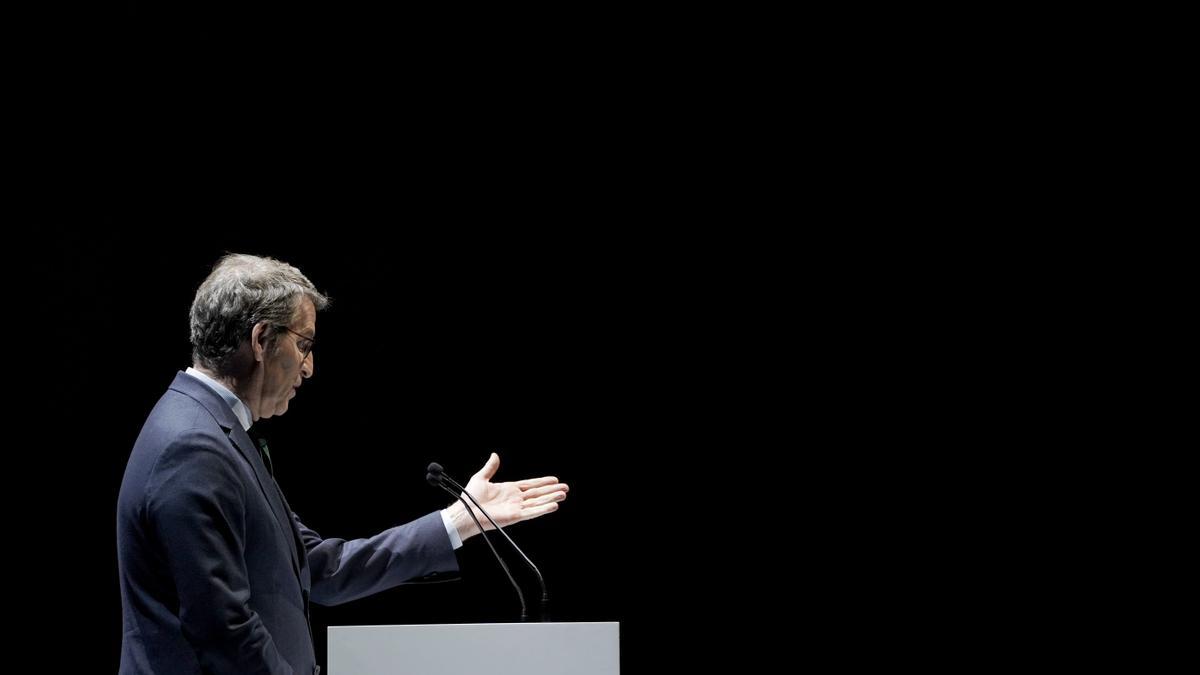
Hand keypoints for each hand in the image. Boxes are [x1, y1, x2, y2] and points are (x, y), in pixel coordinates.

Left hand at [450, 453, 568, 539]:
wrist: (465, 513)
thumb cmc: (471, 498)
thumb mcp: (481, 478)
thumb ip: (490, 467)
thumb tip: (495, 455)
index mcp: (509, 489)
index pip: (530, 485)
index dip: (542, 482)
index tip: (554, 480)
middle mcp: (515, 499)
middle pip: (538, 493)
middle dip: (552, 490)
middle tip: (565, 488)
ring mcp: (516, 508)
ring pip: (538, 502)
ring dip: (551, 498)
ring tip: (563, 495)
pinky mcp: (515, 516)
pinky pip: (531, 512)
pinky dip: (542, 509)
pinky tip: (553, 506)